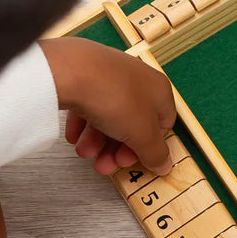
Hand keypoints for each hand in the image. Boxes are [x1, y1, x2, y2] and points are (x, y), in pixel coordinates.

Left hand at [39, 37, 176, 174]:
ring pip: (109, 115)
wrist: (71, 72)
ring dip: (97, 140)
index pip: (161, 124)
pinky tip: (74, 135)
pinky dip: (83, 124)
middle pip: (132, 123)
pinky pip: (89, 103)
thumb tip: (164, 165)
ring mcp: (111, 76)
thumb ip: (155, 153)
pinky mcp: (86, 75)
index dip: (147, 148)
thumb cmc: (114, 96)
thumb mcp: (142, 135)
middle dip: (117, 149)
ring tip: (84, 152)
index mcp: (159, 91)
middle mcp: (138, 80)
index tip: (131, 162)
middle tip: (106, 164)